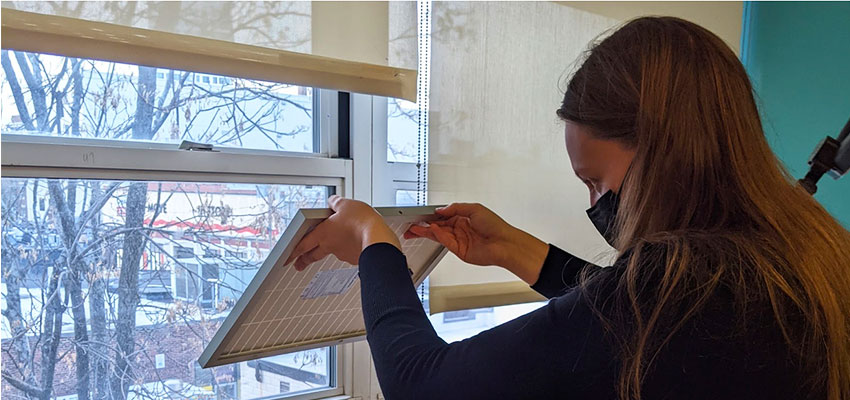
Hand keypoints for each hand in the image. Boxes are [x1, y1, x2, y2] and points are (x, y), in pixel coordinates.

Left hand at [285, 195, 400, 270]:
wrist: (379, 239)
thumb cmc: (362, 223)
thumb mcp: (346, 204)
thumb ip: (336, 203)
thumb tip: (332, 201)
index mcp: (324, 233)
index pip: (303, 244)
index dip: (293, 251)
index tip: (288, 257)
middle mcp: (331, 246)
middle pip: (313, 255)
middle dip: (304, 260)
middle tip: (299, 265)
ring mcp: (343, 254)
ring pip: (331, 253)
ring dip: (329, 250)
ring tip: (334, 244)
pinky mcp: (355, 257)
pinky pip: (348, 253)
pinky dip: (348, 249)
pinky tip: (354, 242)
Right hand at [404, 203, 548, 284]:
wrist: (504, 244)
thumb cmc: (496, 226)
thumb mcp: (474, 208)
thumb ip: (456, 208)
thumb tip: (442, 210)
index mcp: (464, 217)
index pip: (443, 216)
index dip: (432, 215)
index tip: (421, 214)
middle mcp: (460, 229)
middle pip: (437, 226)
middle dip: (424, 225)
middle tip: (412, 224)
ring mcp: (459, 240)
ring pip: (438, 235)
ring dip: (426, 231)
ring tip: (414, 229)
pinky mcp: (459, 250)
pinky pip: (444, 241)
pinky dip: (436, 235)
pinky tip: (430, 230)